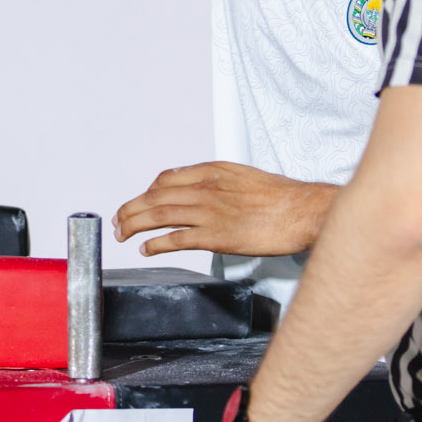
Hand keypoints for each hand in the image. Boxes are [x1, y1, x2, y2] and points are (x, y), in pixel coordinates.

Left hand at [114, 162, 334, 256]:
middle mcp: (207, 188)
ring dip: (136, 224)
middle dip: (131, 208)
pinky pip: (177, 238)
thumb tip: (200, 191)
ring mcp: (211, 211)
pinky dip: (156, 243)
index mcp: (213, 171)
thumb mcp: (244, 177)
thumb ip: (219, 182)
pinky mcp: (217, 236)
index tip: (137, 204)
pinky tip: (146, 249)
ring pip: (159, 214)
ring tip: (123, 234)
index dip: (145, 193)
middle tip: (118, 221)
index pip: (166, 179)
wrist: (304, 210)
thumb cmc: (280, 198)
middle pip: (155, 196)